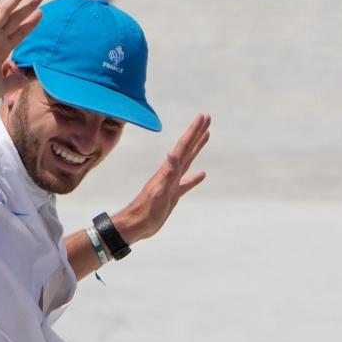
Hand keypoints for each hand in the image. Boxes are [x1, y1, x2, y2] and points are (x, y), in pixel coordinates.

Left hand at [116, 113, 210, 243]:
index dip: (194, 131)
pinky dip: (194, 177)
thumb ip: (167, 173)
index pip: (183, 146)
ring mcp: (172, 183)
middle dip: (196, 133)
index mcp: (168, 170)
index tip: (204, 116)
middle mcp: (170, 173)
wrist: (135, 225)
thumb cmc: (146, 210)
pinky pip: (186, 182)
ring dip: (197, 148)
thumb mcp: (159, 191)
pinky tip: (201, 174)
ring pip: (188, 161)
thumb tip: (172, 153)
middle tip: (207, 118)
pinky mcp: (172, 195)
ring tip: (206, 136)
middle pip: (186, 148)